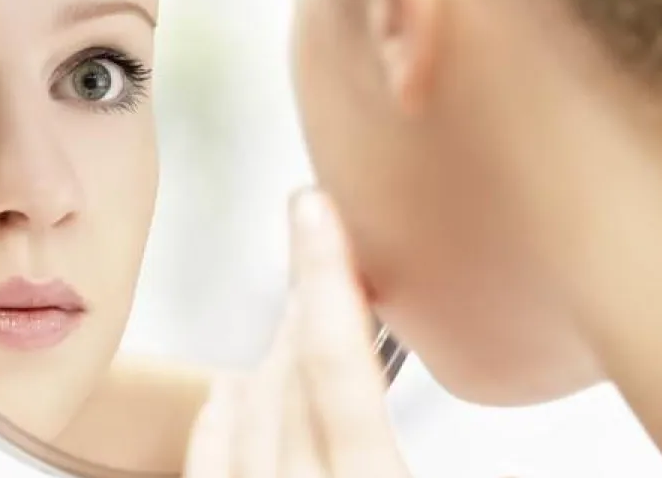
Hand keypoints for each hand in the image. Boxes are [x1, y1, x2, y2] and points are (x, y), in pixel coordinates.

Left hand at [183, 188, 411, 477]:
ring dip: (271, 356)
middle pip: (289, 372)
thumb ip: (416, 436)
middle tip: (324, 247)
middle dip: (309, 307)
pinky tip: (227, 390)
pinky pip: (205, 460)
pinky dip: (219, 418)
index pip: (337, 360)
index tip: (315, 208)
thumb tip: (455, 394)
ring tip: (296, 308)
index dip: (324, 274)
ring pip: (246, 406)